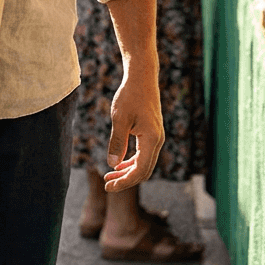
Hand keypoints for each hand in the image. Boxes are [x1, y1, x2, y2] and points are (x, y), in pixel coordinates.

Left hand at [103, 68, 164, 191]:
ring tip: (109, 176)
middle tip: (107, 185)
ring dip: (127, 171)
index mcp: (152, 140)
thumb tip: (112, 164)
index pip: (140, 171)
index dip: (124, 182)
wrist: (142, 77)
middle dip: (125, 180)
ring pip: (144, 163)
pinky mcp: (152, 132)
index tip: (108, 187)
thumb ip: (117, 142)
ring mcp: (156, 137)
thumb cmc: (130, 95)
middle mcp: (157, 141)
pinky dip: (131, 161)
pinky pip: (143, 154)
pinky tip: (118, 163)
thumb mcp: (120, 118)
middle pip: (144, 171)